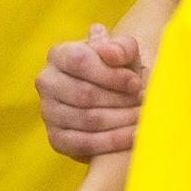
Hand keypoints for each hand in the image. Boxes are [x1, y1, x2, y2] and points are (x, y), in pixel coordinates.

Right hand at [34, 24, 144, 160]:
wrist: (116, 97)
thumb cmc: (119, 70)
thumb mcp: (125, 53)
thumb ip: (121, 47)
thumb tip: (111, 54)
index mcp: (59, 54)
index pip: (80, 61)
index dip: (111, 74)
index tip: (136, 83)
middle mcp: (47, 81)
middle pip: (84, 94)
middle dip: (119, 100)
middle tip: (143, 102)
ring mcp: (48, 112)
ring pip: (87, 120)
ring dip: (121, 120)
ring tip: (142, 117)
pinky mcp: (56, 139)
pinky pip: (85, 143)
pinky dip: (114, 141)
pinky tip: (134, 136)